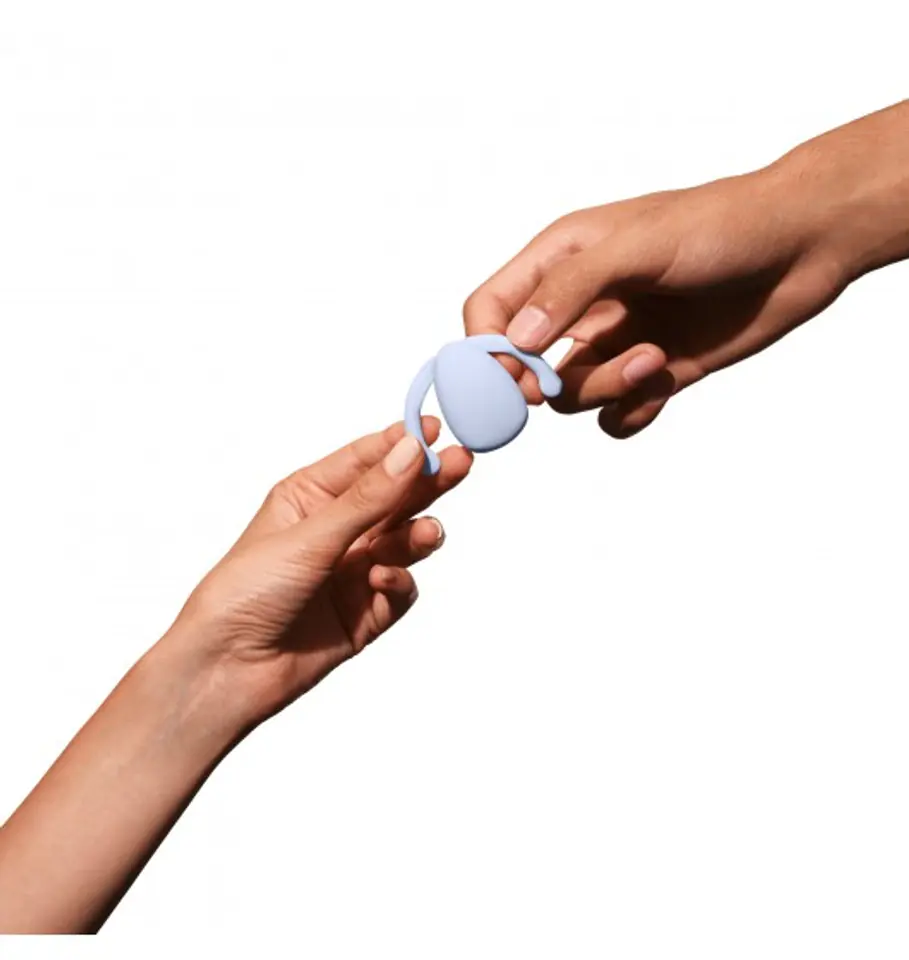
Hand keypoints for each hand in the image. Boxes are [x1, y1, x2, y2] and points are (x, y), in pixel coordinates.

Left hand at [169, 417, 471, 727]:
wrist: (226, 670)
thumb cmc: (245, 593)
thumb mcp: (309, 536)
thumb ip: (368, 498)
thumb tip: (411, 452)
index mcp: (310, 497)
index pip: (366, 460)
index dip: (401, 443)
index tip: (435, 430)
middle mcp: (335, 531)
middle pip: (395, 497)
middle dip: (428, 482)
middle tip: (461, 464)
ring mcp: (352, 572)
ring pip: (404, 542)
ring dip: (418, 535)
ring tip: (425, 534)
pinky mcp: (365, 613)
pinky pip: (399, 589)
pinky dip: (398, 583)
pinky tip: (381, 582)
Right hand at [464, 102, 908, 436]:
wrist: (803, 243)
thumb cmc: (721, 226)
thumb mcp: (638, 245)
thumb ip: (570, 290)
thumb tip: (518, 344)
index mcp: (561, 260)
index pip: (490, 310)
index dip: (486, 349)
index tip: (513, 377)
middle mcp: (580, 305)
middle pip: (523, 365)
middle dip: (543, 384)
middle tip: (566, 383)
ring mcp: (615, 341)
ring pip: (570, 396)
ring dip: (604, 389)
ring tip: (653, 361)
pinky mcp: (652, 373)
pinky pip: (615, 416)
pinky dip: (632, 413)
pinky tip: (664, 384)